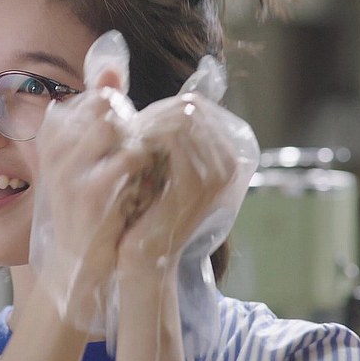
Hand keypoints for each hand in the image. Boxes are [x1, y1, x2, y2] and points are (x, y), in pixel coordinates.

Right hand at [32, 79, 151, 325]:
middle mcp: (55, 149)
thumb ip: (95, 112)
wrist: (77, 263)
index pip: (92, 98)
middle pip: (105, 107)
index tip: (129, 137)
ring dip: (142, 139)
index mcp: (50, 137)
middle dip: (133, 123)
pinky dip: (148, 162)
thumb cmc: (85, 206)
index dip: (120, 112)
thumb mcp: (80, 157)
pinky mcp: (93, 193)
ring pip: (117, 126)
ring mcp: (71, 171)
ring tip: (147, 162)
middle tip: (144, 146)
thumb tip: (111, 66)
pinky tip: (150, 178)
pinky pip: (131, 157)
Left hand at [117, 92, 239, 269]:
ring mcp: (219, 173)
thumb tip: (158, 102)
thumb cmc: (150, 210)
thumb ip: (172, 136)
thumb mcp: (166, 168)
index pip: (196, 105)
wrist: (148, 257)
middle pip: (191, 107)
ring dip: (149, 123)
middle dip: (154, 112)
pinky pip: (174, 140)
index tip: (135, 122)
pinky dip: (148, 138)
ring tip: (126, 137)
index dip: (161, 107)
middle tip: (127, 127)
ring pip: (183, 119)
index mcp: (231, 154)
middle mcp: (233, 161)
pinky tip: (129, 149)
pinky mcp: (198, 185)